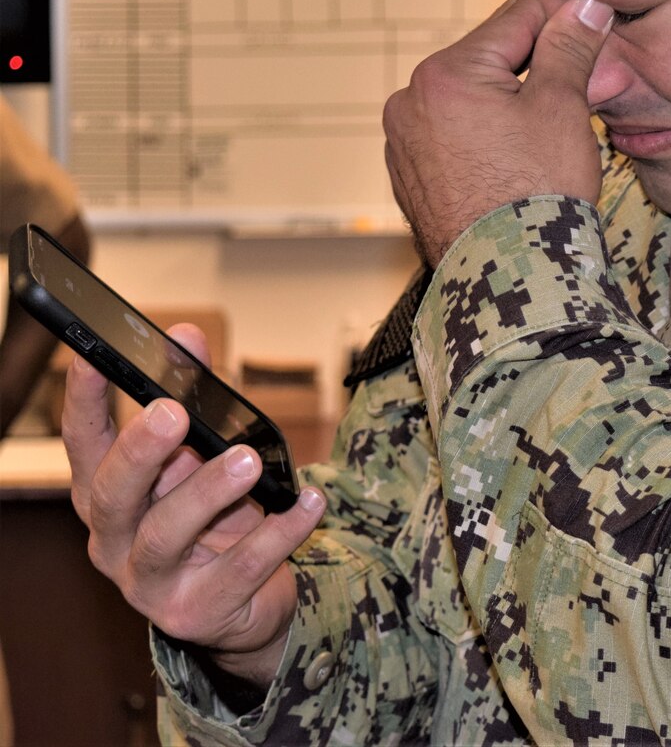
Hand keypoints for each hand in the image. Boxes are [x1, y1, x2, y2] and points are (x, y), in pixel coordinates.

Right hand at [62, 325, 325, 687]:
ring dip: (207, 492)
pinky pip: (240, 569)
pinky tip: (308, 502)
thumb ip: (194, 397)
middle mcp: (115, 541)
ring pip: (167, 535)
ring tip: (246, 460)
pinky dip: (278, 532)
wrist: (246, 605)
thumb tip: (186, 336)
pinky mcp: (198, 613)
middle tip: (173, 412)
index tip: (93, 358)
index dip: (83, 402)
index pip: (83, 445)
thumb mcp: (201, 457)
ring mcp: (149, 583)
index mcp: (107, 495)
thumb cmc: (215, 517)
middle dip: (140, 451)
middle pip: (111, 495)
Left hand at [384, 0, 614, 264]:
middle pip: (490, 62)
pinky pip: (454, 141)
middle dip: (537, 70)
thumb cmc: (538, 193)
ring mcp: (404, 144)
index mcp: (445, 73)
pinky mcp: (410, 180)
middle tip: (586, 89)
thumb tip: (585, 5)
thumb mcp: (562, 108)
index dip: (562, 20)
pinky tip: (518, 166)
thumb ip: (569, 47)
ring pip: (472, 103)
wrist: (511, 280)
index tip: (595, 24)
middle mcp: (410, 101)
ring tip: (551, 137)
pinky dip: (485, 142)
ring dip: (510, 106)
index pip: (515, 20)